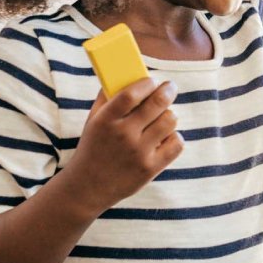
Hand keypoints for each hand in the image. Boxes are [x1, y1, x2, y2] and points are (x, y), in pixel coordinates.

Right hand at [66, 77, 184, 214]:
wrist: (86, 189)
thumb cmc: (93, 148)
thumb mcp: (92, 122)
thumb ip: (107, 98)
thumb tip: (125, 74)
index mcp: (105, 121)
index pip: (131, 94)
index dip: (147, 83)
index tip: (153, 81)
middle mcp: (123, 135)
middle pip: (157, 103)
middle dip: (168, 90)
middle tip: (170, 88)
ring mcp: (138, 153)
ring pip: (170, 120)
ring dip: (169, 115)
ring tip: (164, 115)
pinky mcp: (150, 168)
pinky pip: (176, 143)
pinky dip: (174, 137)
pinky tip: (166, 136)